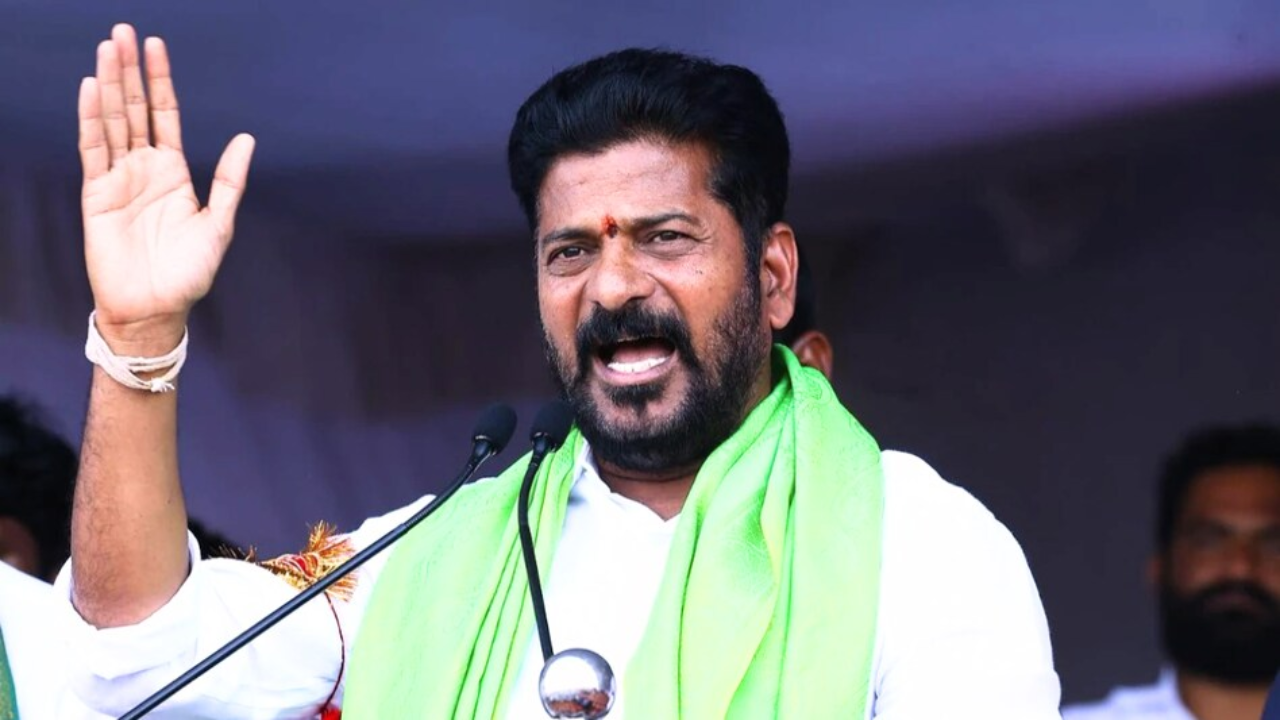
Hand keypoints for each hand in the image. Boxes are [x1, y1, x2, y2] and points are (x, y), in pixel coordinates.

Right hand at [79, 23, 253, 352]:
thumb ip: (230, 181)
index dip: (160, 81)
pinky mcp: (96, 194)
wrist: (156, 308)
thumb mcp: (219, 224)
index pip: (165, 114)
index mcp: (174, 172)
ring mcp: (118, 178)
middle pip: (134, 109)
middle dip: (129, 71)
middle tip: (123, 32)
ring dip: (107, 85)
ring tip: (107, 49)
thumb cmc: (188, 273)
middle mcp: (144, 168)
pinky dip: (90, 119)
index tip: (156, 46)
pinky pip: (93, 150)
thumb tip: (247, 138)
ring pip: (111, 121)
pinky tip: (89, 90)